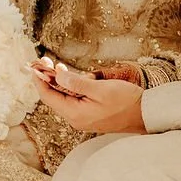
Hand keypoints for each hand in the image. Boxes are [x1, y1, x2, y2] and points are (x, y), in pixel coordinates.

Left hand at [30, 59, 146, 134]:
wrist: (145, 115)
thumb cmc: (126, 102)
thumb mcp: (101, 89)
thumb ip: (77, 83)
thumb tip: (57, 76)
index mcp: (75, 113)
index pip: (48, 96)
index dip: (39, 80)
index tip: (34, 66)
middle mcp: (76, 118)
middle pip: (55, 96)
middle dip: (50, 78)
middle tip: (47, 61)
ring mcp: (83, 118)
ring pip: (65, 98)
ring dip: (62, 82)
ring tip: (62, 67)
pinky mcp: (90, 115)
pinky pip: (75, 100)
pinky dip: (73, 88)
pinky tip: (79, 79)